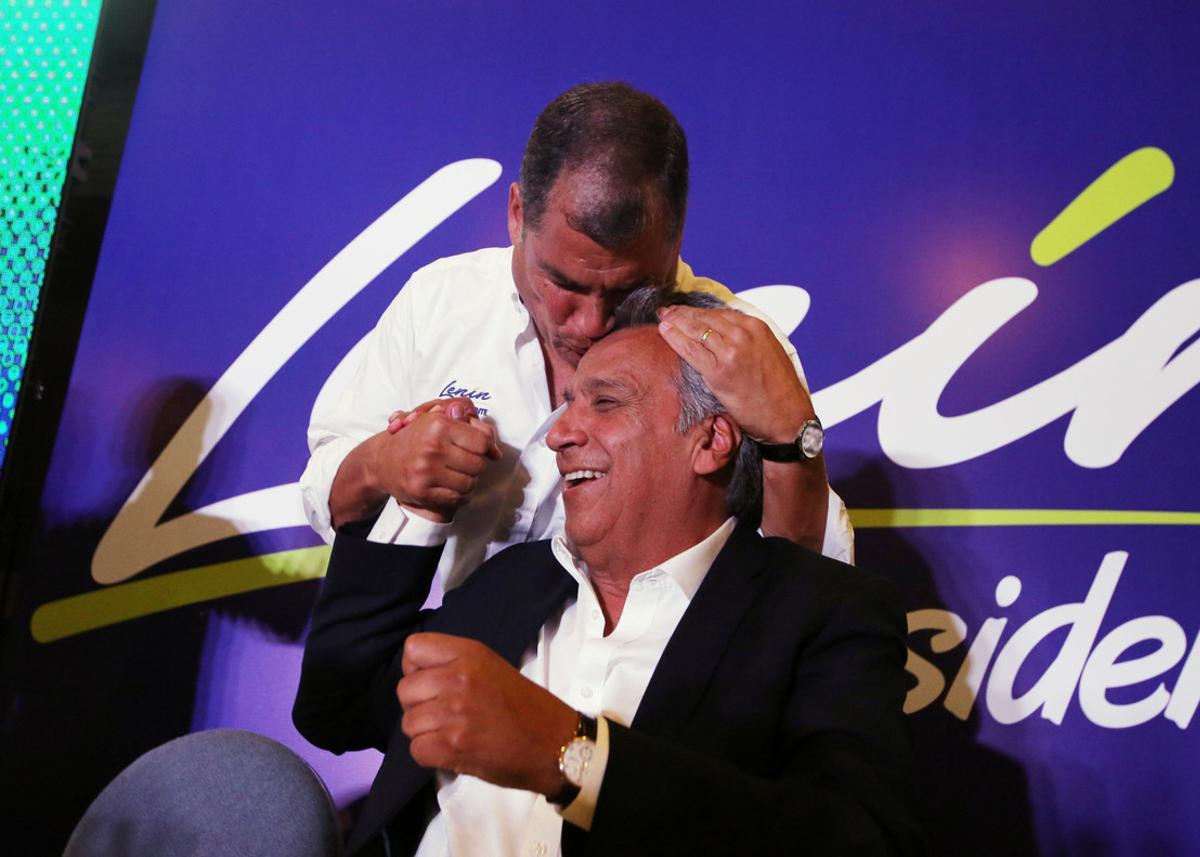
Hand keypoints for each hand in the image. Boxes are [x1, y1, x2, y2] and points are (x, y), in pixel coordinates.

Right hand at [369, 398, 500, 522]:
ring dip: (468, 481)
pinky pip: (457, 498)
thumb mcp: (437, 420)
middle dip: (475, 465)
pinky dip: (460, 495)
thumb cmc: (414, 438)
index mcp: (439, 424)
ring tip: (457, 474)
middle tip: (465, 462)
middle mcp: (433, 447)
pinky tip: (451, 486)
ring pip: (469, 483)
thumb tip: (496, 453)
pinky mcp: (422, 491)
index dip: (485, 447)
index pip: (482, 441)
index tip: (478, 449)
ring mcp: (426, 471)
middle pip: (478, 464)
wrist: (380, 460)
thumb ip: (470, 427)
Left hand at [397, 632, 578, 794]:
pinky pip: (417, 750)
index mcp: (469, 653)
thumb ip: (454, 665)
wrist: (554, 743)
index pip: (412, 649)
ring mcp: (454, 711)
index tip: (431, 683)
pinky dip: (431, 755)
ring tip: (452, 734)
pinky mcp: (453, 744)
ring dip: (425, 733)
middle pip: (405, 690)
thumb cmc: (525, 707)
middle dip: (419, 706)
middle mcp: (458, 677)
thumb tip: (418, 677)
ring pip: (408, 723)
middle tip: (443, 715)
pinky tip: (453, 750)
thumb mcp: (491, 667)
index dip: (416, 670)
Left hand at [657, 305, 813, 442]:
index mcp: (756, 327)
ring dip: (675, 321)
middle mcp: (743, 334)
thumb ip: (749, 340)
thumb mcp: (769, 352)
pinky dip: (674, 338)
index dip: (699, 311)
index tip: (686, 310)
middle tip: (667, 310)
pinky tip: (664, 332)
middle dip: (683, 313)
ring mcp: (730, 352)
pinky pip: (690, 350)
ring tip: (662, 317)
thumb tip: (726, 335)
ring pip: (695, 330)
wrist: (788, 417)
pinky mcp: (719, 372)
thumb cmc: (780, 390)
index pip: (720, 312)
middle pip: (704, 317)